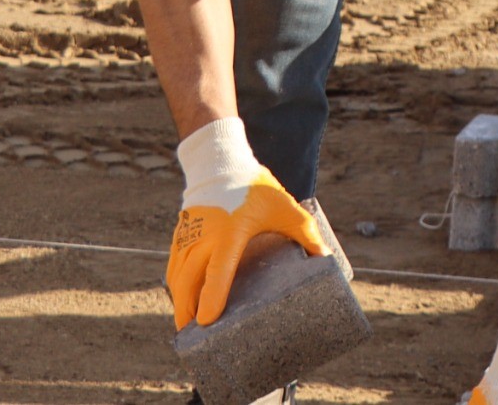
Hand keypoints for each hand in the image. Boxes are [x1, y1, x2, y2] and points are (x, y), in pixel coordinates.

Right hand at [166, 117, 325, 328]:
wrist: (220, 162)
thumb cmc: (254, 186)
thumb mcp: (284, 206)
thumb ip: (304, 231)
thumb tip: (323, 257)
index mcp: (230, 232)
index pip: (218, 271)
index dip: (212, 297)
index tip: (208, 320)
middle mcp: (204, 237)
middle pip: (188, 282)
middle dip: (187, 311)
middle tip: (192, 337)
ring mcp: (188, 236)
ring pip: (176, 276)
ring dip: (179, 301)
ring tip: (186, 324)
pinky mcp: (180, 234)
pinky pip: (174, 266)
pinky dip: (176, 285)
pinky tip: (182, 298)